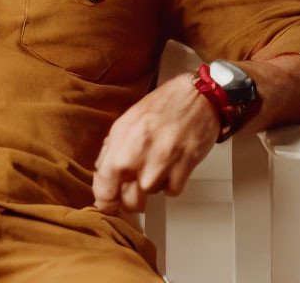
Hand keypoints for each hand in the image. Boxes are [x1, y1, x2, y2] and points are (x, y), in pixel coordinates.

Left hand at [92, 72, 219, 212]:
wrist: (196, 97)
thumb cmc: (162, 105)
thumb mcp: (126, 121)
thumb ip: (112, 147)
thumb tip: (102, 170)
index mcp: (121, 142)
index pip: (104, 186)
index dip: (104, 199)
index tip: (106, 202)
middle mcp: (139, 155)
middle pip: (129, 201)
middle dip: (129, 198)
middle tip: (132, 187)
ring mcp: (163, 164)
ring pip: (150, 196)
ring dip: (151, 186)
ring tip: (155, 164)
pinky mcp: (185, 169)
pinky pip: (172, 192)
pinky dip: (170, 184)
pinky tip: (170, 166)